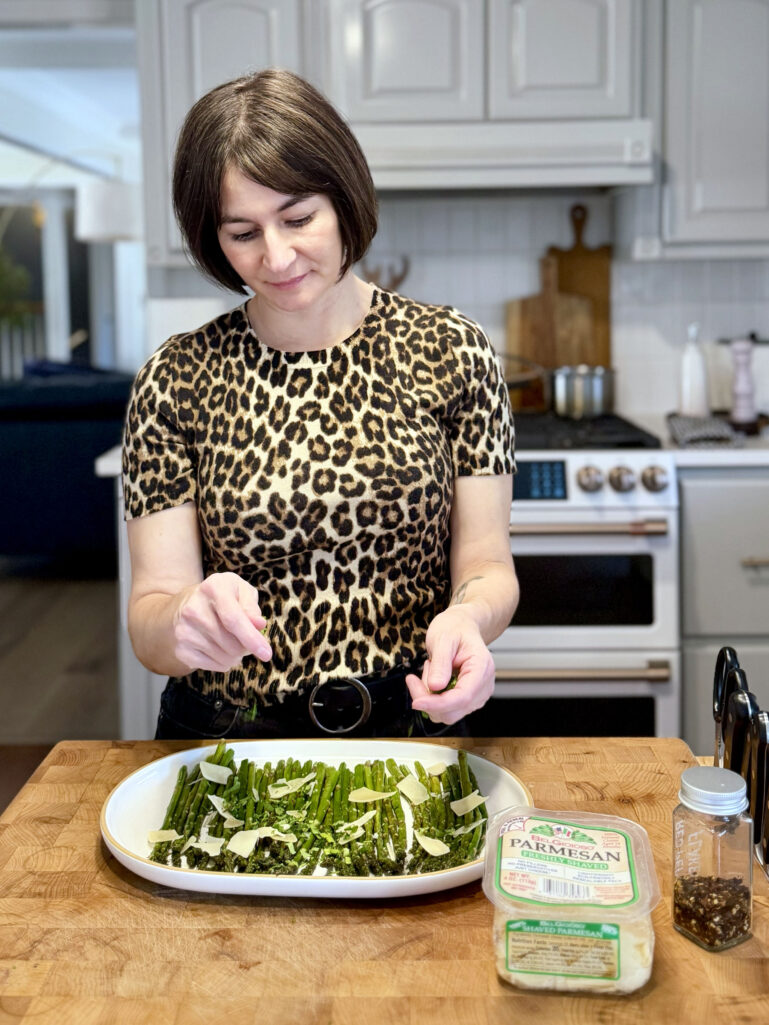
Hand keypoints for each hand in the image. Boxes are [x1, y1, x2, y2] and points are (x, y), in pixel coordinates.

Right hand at [172, 572, 271, 672]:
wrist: (188, 604)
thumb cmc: (224, 597)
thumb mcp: (241, 591)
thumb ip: (252, 607)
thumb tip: (259, 625)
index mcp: (213, 587)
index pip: (233, 619)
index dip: (252, 638)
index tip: (266, 654)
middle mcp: (193, 608)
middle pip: (232, 643)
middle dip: (246, 647)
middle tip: (245, 638)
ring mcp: (184, 630)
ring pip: (225, 658)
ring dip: (236, 655)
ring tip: (231, 641)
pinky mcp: (181, 649)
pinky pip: (214, 666)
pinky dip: (224, 662)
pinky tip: (219, 648)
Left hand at [404, 606, 494, 724]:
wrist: (461, 627)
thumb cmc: (454, 629)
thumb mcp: (443, 639)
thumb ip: (441, 663)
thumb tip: (435, 687)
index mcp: (481, 668)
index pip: (462, 697)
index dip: (438, 704)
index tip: (416, 702)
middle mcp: (483, 686)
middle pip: (453, 710)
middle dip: (428, 699)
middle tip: (414, 678)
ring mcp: (476, 695)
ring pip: (447, 713)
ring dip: (429, 698)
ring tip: (430, 669)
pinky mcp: (467, 700)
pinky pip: (445, 709)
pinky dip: (432, 698)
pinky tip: (432, 677)